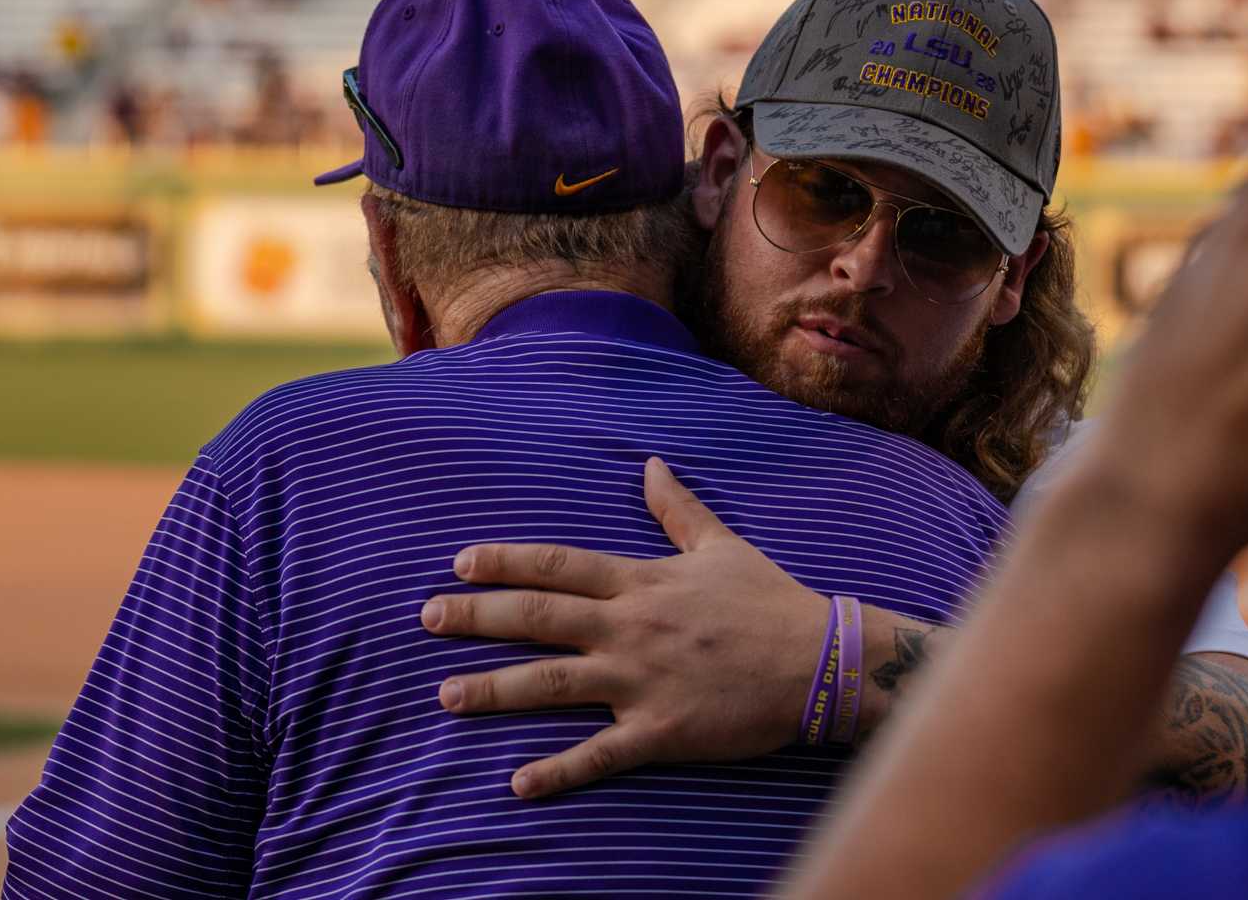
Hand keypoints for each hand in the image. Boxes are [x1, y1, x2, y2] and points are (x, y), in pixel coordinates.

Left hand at [421, 457, 830, 797]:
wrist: (820, 659)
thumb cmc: (770, 600)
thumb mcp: (721, 546)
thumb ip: (677, 510)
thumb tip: (650, 466)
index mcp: (642, 582)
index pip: (559, 565)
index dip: (506, 562)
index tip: (460, 563)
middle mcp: (631, 627)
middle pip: (538, 618)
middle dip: (477, 617)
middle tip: (427, 618)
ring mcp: (641, 681)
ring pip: (551, 685)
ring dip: (494, 689)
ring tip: (446, 695)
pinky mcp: (659, 730)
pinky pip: (598, 754)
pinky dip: (557, 770)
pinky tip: (517, 783)